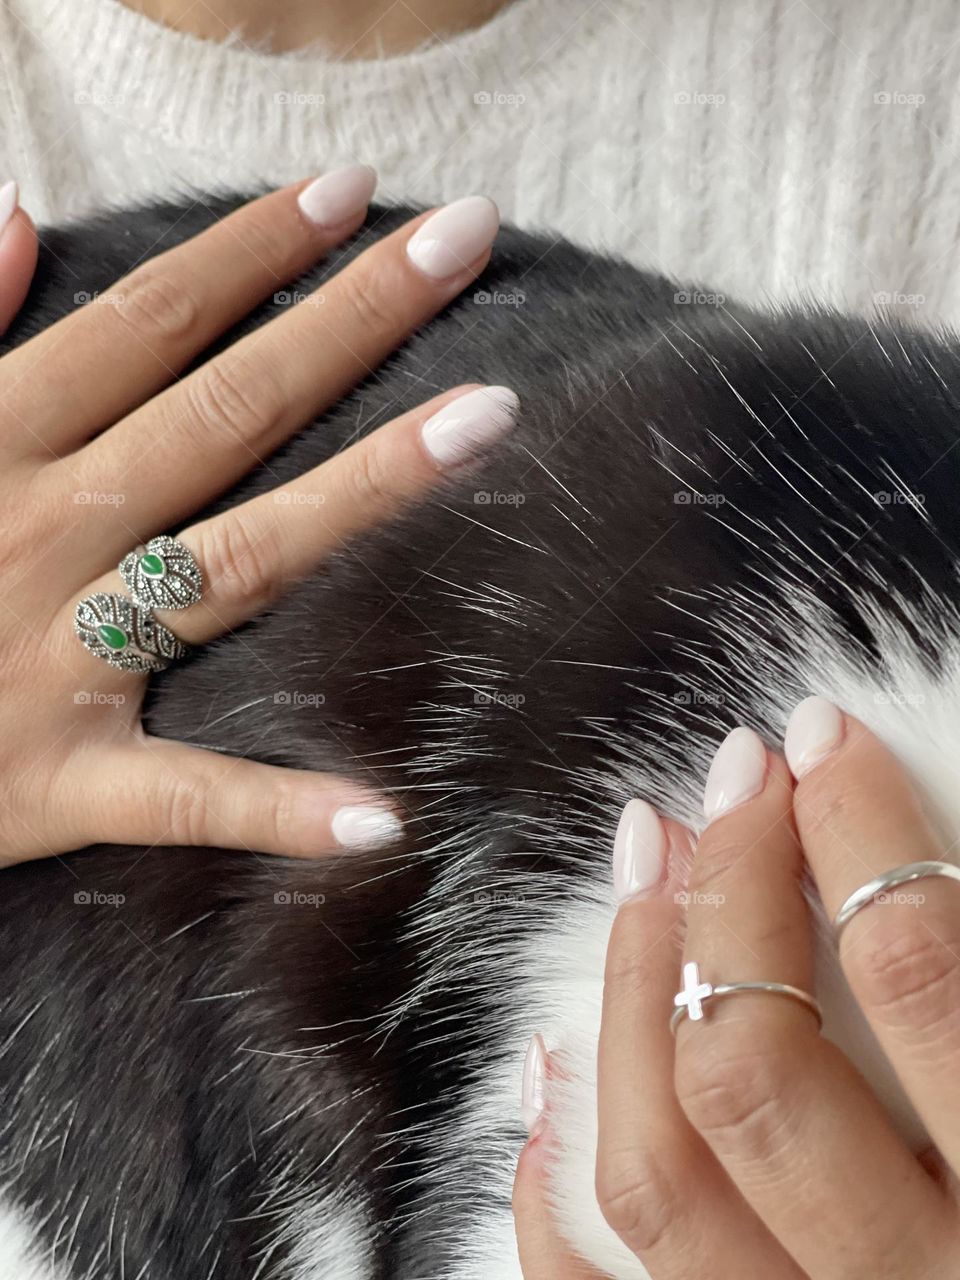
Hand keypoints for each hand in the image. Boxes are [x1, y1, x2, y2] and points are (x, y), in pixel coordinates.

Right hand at [0, 169, 514, 865]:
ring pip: (238, 560)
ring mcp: (62, 658)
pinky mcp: (63, 780)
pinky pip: (181, 796)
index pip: (152, 322)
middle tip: (465, 238)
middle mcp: (47, 533)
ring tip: (487, 418)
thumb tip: (12, 217)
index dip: (255, 251)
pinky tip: (381, 818)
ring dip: (366, 489)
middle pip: (227, 409)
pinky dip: (276, 812)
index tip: (353, 192)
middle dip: (350, 318)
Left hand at [516, 702, 959, 1277]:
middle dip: (728, 893)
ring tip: (641, 873)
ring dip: (629, 995)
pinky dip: (552, 1193)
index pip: (919, 971)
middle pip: (758, 1061)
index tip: (822, 739)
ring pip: (659, 1172)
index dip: (859, 828)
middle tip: (726, 786)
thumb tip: (908, 887)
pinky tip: (549, 1077)